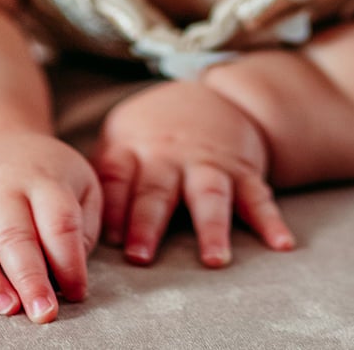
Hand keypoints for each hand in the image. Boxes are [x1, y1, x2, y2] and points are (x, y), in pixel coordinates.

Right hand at [0, 133, 101, 322]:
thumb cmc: (42, 176)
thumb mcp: (79, 182)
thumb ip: (82, 225)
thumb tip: (70, 273)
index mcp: (42, 179)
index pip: (58, 222)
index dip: (69, 261)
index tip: (75, 293)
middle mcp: (0, 188)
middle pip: (13, 235)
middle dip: (30, 279)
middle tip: (44, 312)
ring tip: (7, 308)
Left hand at [93, 79, 296, 267]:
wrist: (214, 95)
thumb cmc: (155, 130)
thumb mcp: (121, 138)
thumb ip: (104, 176)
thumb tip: (72, 222)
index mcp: (135, 149)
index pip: (117, 179)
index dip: (110, 208)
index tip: (104, 241)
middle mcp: (171, 157)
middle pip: (157, 190)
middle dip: (148, 223)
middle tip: (140, 257)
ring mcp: (209, 164)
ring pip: (210, 195)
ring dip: (211, 227)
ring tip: (214, 259)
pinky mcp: (243, 170)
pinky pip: (259, 196)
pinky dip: (271, 221)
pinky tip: (281, 244)